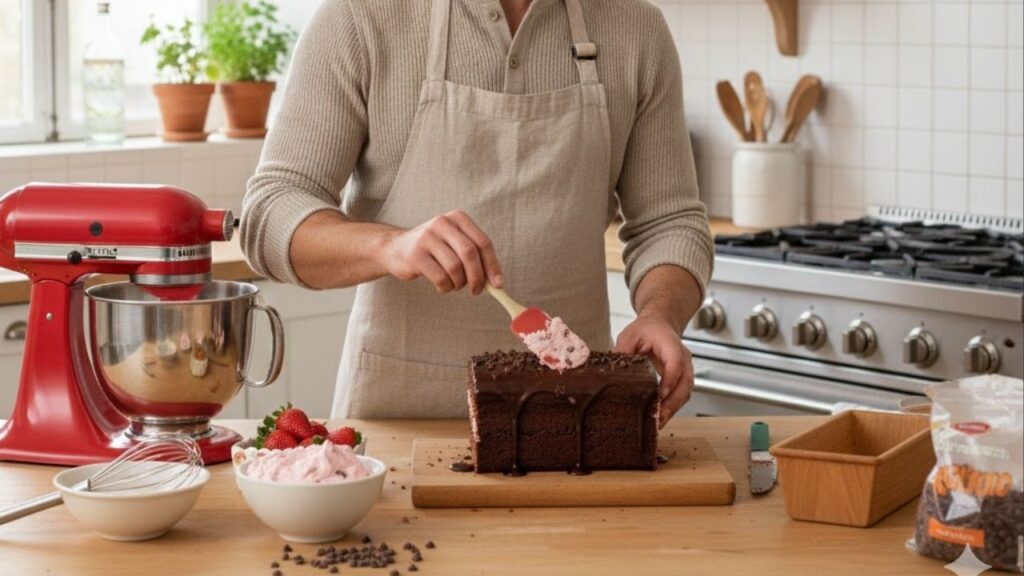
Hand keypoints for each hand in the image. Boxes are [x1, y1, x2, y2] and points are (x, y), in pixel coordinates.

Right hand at [379, 210, 503, 293]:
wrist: (396, 248)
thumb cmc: (434, 250)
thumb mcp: (455, 245)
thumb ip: (476, 258)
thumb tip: (497, 283)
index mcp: (458, 218)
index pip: (483, 242)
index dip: (493, 265)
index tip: (498, 284)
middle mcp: (442, 223)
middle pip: (470, 254)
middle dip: (478, 277)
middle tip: (477, 291)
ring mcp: (427, 237)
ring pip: (455, 268)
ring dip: (459, 284)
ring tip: (455, 285)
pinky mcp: (415, 255)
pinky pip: (440, 277)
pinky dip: (446, 287)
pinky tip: (442, 285)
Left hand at [615, 315, 693, 427]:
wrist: (659, 325)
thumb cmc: (646, 330)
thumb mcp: (629, 336)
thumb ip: (623, 352)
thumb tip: (615, 374)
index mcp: (670, 344)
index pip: (675, 363)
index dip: (670, 381)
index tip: (660, 395)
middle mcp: (683, 357)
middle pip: (685, 382)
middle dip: (672, 402)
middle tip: (658, 417)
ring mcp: (685, 368)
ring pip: (686, 392)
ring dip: (673, 408)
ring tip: (658, 422)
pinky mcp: (682, 378)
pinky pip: (681, 395)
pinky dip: (673, 407)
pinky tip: (660, 417)